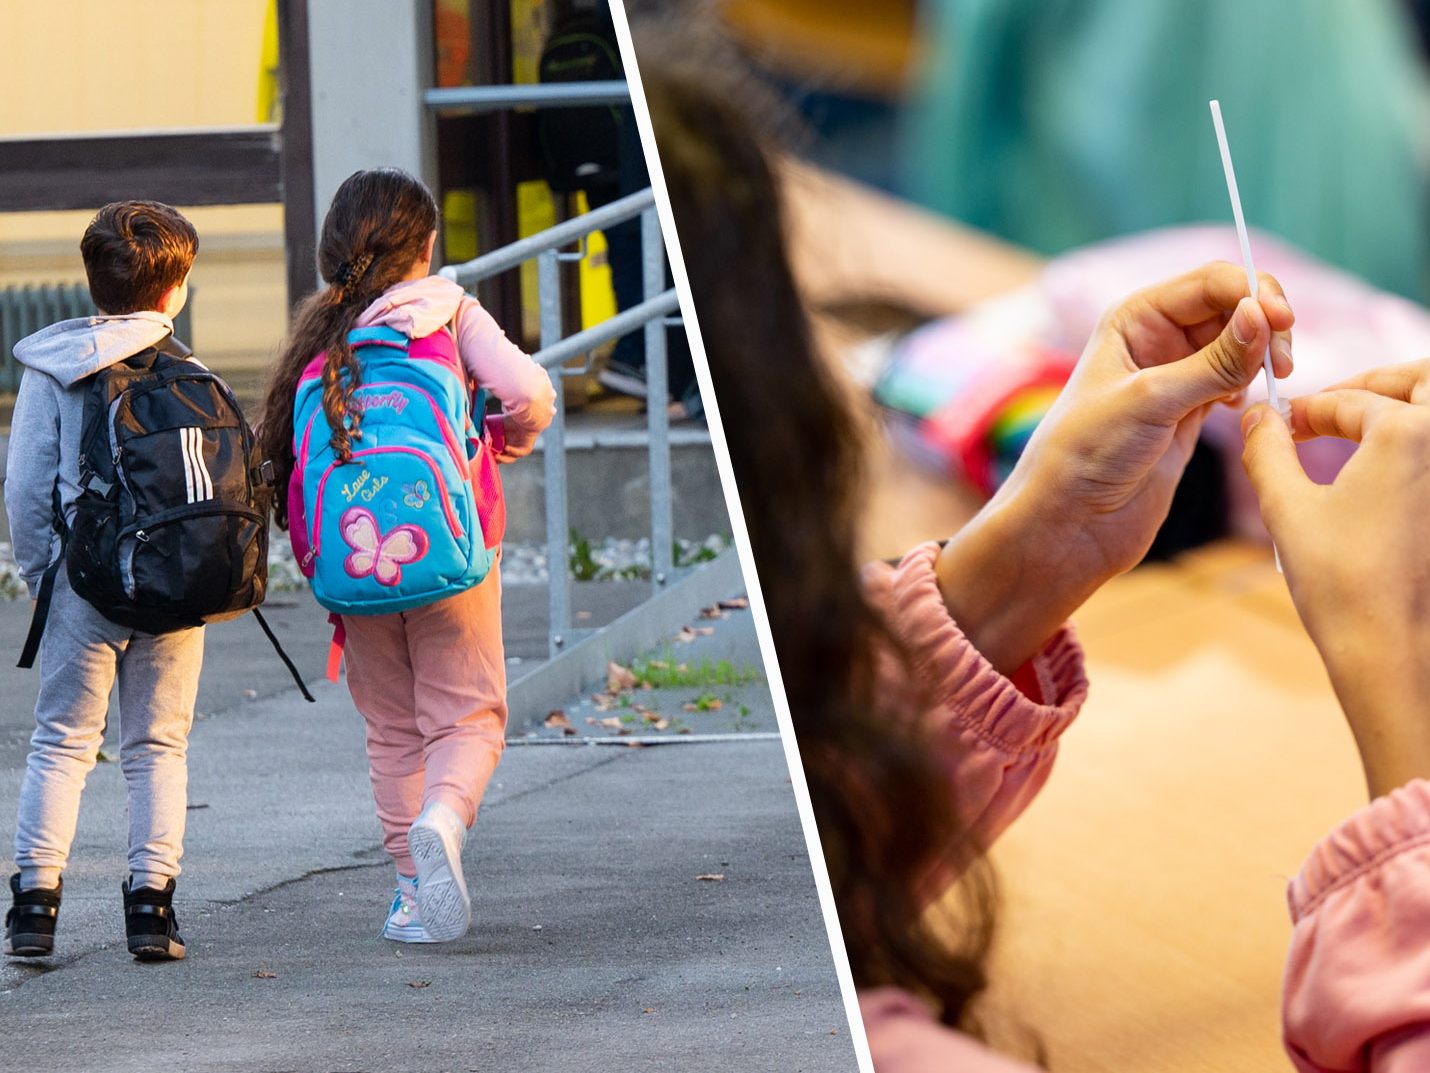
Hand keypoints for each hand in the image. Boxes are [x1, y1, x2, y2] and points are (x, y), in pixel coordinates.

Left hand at [937, 261, 1294, 672]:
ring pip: (1239, 344)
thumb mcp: (1151, 401)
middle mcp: (1153, 340)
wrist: (1067, 525)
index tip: (1283, 323)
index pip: (1210, 282)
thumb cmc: (1085, 456)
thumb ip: (1213, 362)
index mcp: (1133, 318)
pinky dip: (1250, 385)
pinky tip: (1238, 406)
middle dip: (1265, 324)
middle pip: (1232, 307)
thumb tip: (1263, 316)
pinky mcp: (1189, 412)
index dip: (1253, 292)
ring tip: (1272, 382)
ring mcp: (1174, 376)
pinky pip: (1235, 381)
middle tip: (1284, 364)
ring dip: (1262, 356)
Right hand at [1241, 360, 1429, 798]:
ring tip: (1360, 427)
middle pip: (1422, 379)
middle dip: (1377, 384)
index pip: (1351, 400)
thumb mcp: (1287, 508)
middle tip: (1335, 405)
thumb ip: (1268, 449)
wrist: (1390, 650)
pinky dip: (1414, 445)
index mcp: (1408, 431)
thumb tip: (1256, 417)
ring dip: (1403, 406)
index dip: (1307, 408)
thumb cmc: (1340, 582)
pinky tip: (1380, 469)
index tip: (1280, 422)